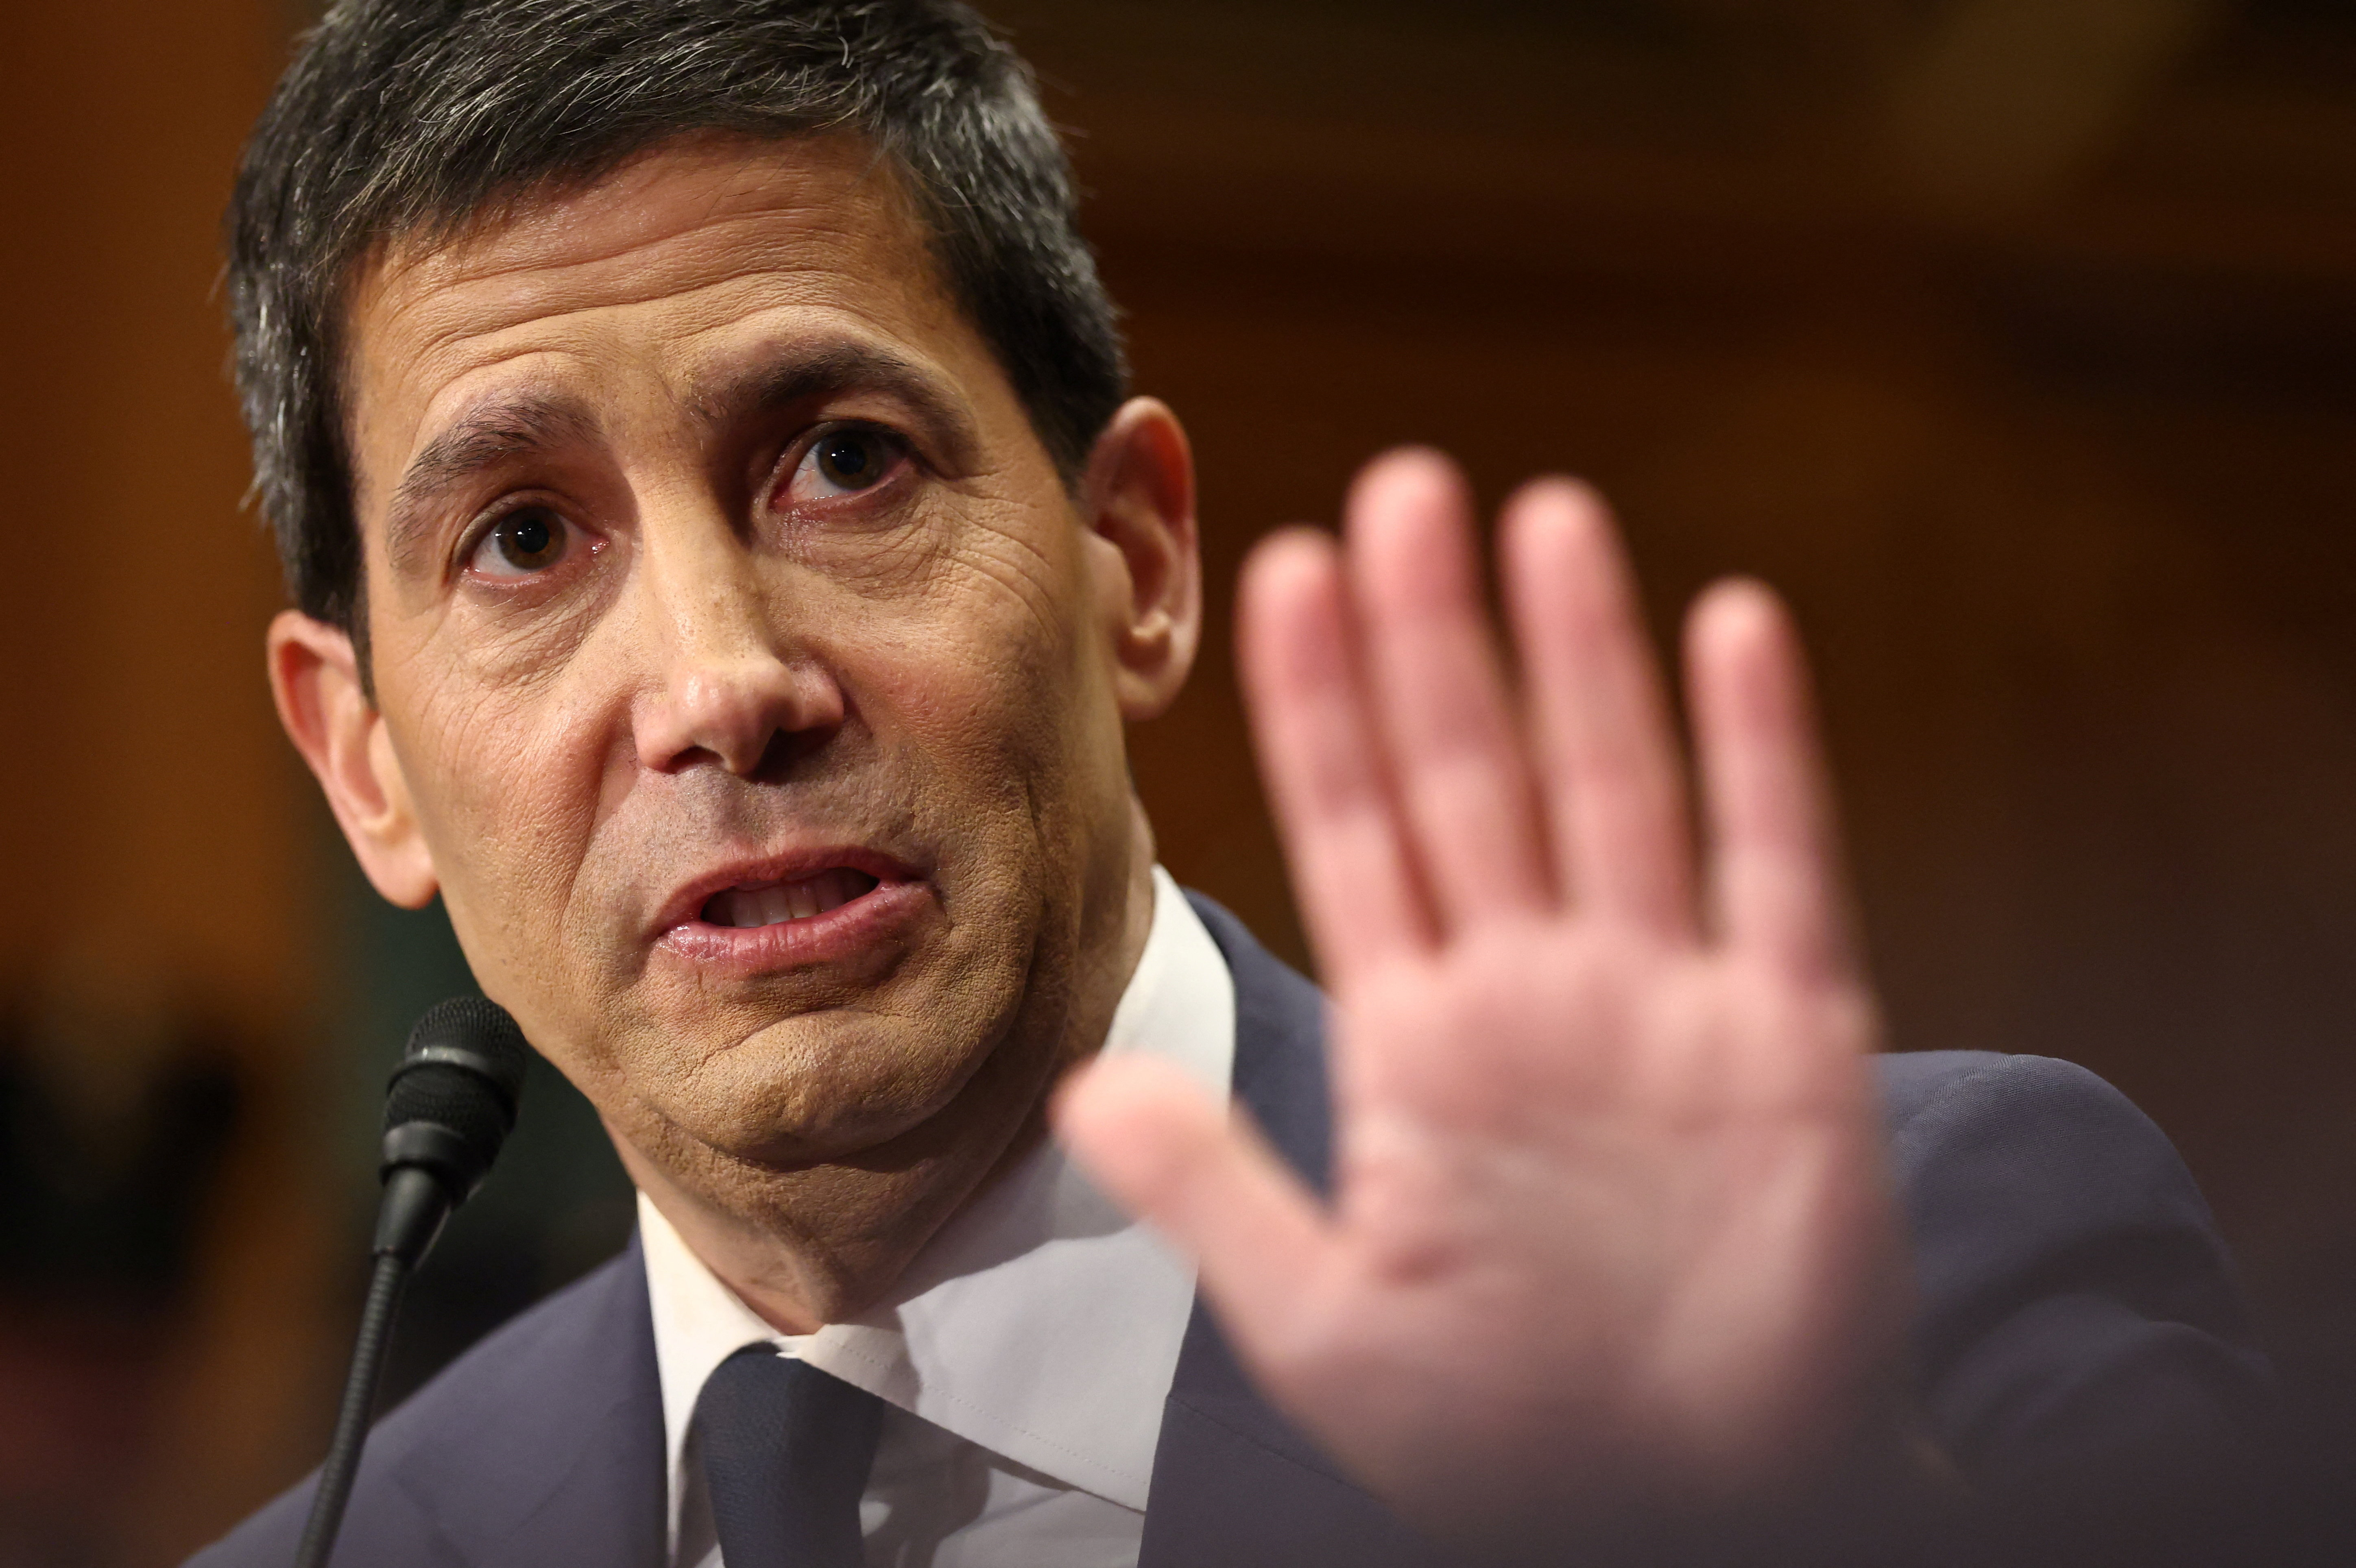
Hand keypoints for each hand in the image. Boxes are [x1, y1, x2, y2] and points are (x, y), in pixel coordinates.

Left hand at [1056, 450, 1904, 1540]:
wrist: (1690, 1510)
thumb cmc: (1514, 1438)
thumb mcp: (1326, 1324)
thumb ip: (1211, 1192)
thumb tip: (1078, 1084)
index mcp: (1425, 1048)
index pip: (1358, 833)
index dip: (1321, 707)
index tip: (1281, 576)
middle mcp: (1538, 994)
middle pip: (1474, 776)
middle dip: (1434, 639)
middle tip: (1399, 489)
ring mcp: (1664, 1003)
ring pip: (1612, 788)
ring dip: (1578, 654)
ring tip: (1539, 519)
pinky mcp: (1788, 1037)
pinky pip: (1773, 866)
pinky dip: (1757, 751)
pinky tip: (1728, 628)